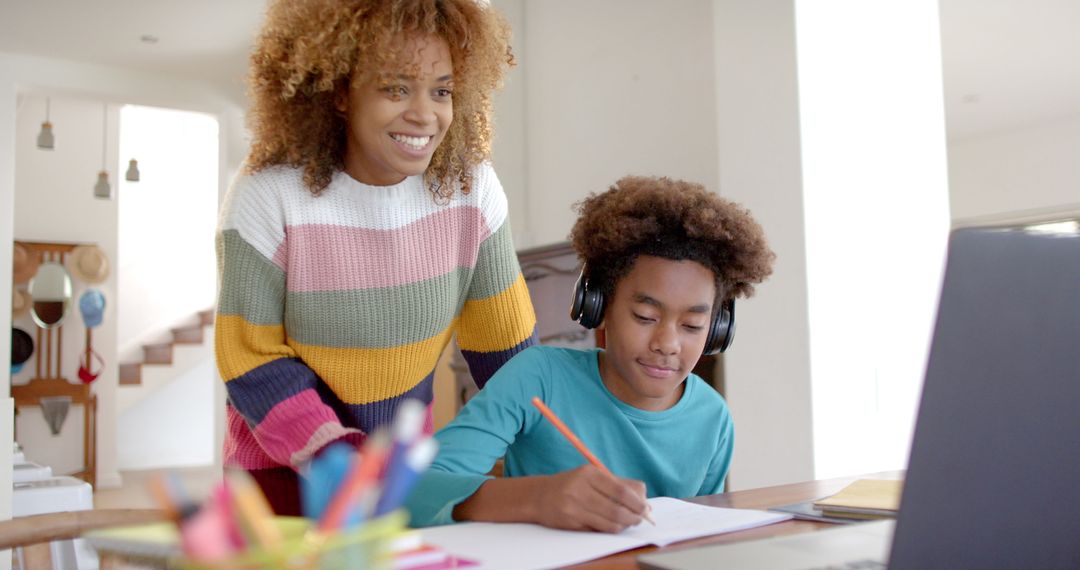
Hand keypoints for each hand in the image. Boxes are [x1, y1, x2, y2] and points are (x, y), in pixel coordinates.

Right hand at [530, 465, 648, 532]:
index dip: (637, 502)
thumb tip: (644, 498)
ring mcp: (573, 507)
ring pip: (609, 523)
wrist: (539, 496)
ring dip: (624, 525)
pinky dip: (609, 529)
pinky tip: (612, 525)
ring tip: (628, 522)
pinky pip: (598, 529)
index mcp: (589, 473)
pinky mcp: (570, 522)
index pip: (621, 491)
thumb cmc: (572, 485)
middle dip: (634, 517)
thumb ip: (619, 483)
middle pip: (617, 509)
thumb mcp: (592, 476)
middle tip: (640, 519)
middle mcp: (580, 489)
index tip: (645, 508)